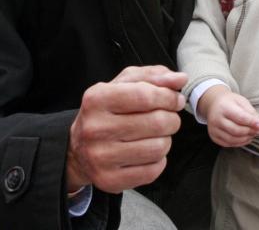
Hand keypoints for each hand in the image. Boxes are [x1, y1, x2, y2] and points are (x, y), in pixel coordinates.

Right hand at [66, 65, 186, 193]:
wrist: (78, 147)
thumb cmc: (108, 109)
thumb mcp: (125, 84)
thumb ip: (154, 76)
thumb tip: (180, 79)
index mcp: (97, 98)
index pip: (145, 96)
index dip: (169, 97)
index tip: (177, 99)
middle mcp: (95, 128)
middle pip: (156, 122)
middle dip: (172, 118)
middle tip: (169, 118)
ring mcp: (100, 157)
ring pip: (157, 148)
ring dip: (166, 139)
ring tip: (158, 134)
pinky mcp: (109, 180)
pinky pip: (153, 171)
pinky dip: (159, 160)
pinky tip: (148, 151)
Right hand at [198, 85, 258, 146]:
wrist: (213, 103)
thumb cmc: (229, 102)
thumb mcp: (241, 101)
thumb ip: (252, 113)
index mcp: (224, 107)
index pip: (240, 117)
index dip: (252, 122)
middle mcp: (216, 119)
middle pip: (236, 130)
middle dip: (250, 131)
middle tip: (258, 130)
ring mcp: (213, 129)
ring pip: (233, 139)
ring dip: (246, 138)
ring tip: (252, 134)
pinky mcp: (214, 137)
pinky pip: (228, 144)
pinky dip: (239, 143)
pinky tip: (245, 138)